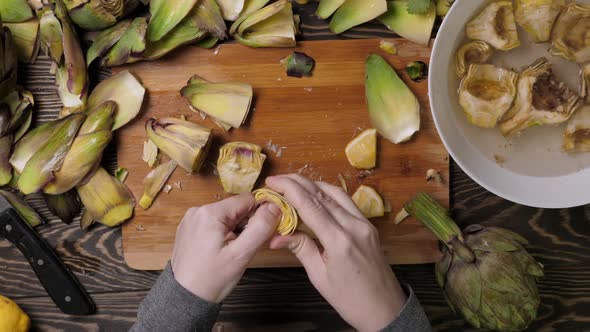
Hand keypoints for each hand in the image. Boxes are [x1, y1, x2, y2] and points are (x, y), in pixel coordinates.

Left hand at [171, 193, 280, 302]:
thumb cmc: (213, 278)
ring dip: (235, 229)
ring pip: (226, 216)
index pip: (247, 200)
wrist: (186, 297)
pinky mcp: (189, 228)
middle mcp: (198, 209)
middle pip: (236, 207)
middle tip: (244, 247)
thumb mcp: (242, 254)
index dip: (258, 215)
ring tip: (231, 251)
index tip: (259, 234)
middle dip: (245, 224)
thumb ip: (261, 227)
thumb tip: (275, 205)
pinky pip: (214, 223)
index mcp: (210, 212)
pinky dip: (222, 233)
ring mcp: (191, 218)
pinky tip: (220, 250)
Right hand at [267, 175, 406, 331]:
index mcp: (339, 241)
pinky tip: (316, 195)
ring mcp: (364, 223)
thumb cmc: (350, 299)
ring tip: (293, 184)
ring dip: (313, 185)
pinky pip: (346, 202)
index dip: (289, 189)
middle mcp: (354, 226)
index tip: (272, 182)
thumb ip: (301, 249)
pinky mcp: (368, 225)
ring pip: (336, 193)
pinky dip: (328, 194)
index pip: (310, 205)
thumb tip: (276, 236)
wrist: (384, 309)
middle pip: (322, 194)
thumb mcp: (320, 276)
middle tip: (277, 179)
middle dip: (297, 182)